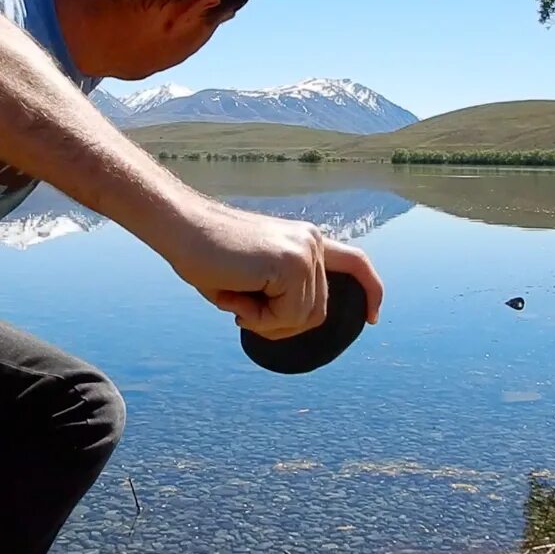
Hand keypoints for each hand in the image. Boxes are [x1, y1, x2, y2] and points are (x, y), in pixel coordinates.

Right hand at [160, 198, 383, 339]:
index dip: (370, 290)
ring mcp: (305, 251)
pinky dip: (257, 319)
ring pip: (301, 319)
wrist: (181, 228)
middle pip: (317, 312)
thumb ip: (283, 292)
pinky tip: (235, 297)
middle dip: (279, 325)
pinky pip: (285, 317)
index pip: (356, 263)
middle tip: (243, 311)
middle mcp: (313, 242)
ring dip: (264, 322)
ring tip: (235, 296)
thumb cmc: (208, 255)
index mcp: (307, 240)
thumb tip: (298, 321)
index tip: (373, 318)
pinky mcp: (291, 263)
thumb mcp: (256, 277)